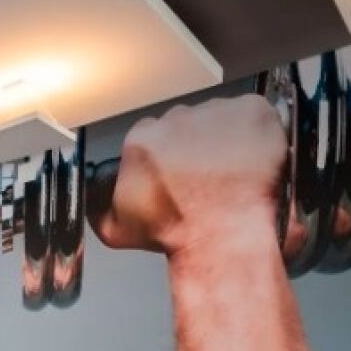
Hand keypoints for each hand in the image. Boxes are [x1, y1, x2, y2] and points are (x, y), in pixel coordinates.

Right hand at [91, 94, 287, 257]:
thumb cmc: (178, 234)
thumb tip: (94, 202)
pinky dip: (256, 132)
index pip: (155, 134)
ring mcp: (215, 113)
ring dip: (226, 138)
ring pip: (220, 117)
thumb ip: (99, 210)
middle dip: (197, 144)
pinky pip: (253, 112)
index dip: (170, 153)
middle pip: (187, 123)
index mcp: (142, 140)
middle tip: (209, 174)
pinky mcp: (250, 113)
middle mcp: (176, 120)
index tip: (181, 170)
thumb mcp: (118, 231)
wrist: (221, 237)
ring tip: (234, 170)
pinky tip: (252, 158)